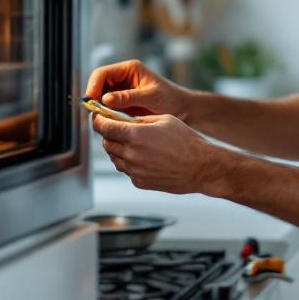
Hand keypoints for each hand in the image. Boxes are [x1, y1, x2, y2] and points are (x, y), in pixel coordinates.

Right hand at [85, 59, 190, 118]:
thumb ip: (128, 97)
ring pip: (100, 99)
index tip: (91, 100)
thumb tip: (105, 99)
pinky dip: (106, 116)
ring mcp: (121, 92)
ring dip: (99, 109)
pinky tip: (110, 123)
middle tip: (94, 113)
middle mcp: (122, 79)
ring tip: (103, 120)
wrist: (183, 110)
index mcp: (129, 69)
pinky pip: (107, 109)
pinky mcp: (122, 105)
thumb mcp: (151, 97)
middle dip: (94, 99)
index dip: (93, 85)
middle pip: (97, 86)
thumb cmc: (171, 98)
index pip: (102, 73)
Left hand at [92, 113, 221, 194]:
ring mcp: (134, 170)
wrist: (201, 167)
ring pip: (114, 158)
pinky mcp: (139, 182)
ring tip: (132, 142)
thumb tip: (122, 119)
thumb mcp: (163, 120)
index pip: (104, 127)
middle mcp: (131, 154)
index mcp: (135, 135)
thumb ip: (139, 120)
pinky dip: (128, 162)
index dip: (98, 120)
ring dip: (117, 149)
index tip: (97, 117)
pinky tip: (142, 156)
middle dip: (108, 134)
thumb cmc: (186, 141)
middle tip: (115, 128)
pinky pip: (126, 170)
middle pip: (106, 143)